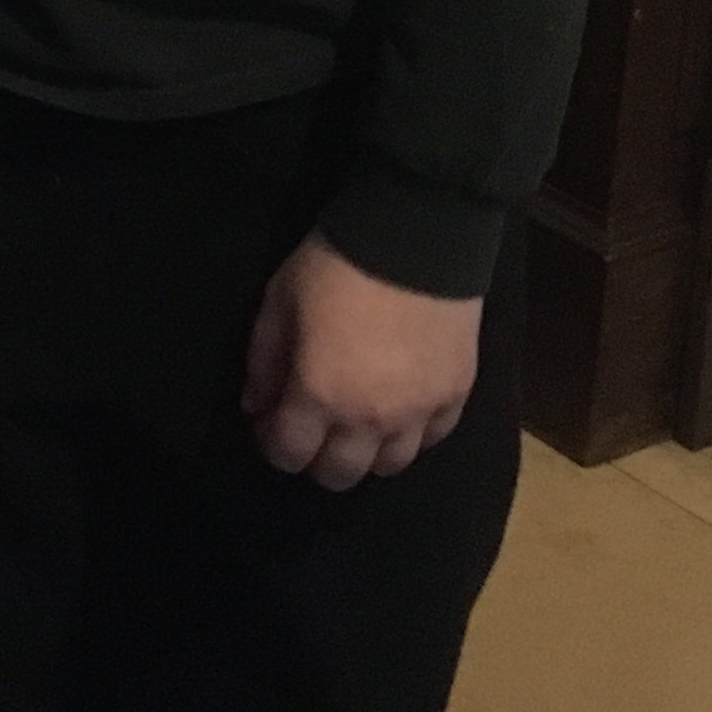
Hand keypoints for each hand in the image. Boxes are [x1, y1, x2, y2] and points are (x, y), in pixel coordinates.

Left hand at [241, 232, 482, 490]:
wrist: (416, 236)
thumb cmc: (335, 266)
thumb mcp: (279, 302)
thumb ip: (263, 361)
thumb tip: (256, 406)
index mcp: (319, 395)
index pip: (288, 455)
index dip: (273, 444)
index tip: (271, 422)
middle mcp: (369, 419)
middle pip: (339, 474)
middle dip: (317, 458)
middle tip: (313, 426)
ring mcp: (418, 413)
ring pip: (390, 466)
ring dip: (367, 452)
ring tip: (358, 422)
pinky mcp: (455, 396)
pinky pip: (432, 439)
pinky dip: (412, 433)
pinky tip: (401, 409)